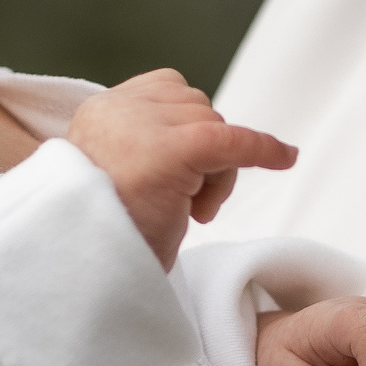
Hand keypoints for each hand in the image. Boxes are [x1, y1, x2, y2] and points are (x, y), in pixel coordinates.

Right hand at [66, 69, 296, 265]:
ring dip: (217, 172)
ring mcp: (142, 126)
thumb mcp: (121, 178)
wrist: (80, 273)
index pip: (169, 93)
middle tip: (187, 205)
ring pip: (216, 125)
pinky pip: (233, 141)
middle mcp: (118, 109)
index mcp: (101, 112)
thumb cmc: (105, 241)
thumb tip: (213, 143)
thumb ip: (150, 147)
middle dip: (207, 154)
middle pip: (195, 108)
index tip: (187, 173)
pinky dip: (263, 149)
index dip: (189, 128)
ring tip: (187, 212)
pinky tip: (285, 158)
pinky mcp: (170, 151)